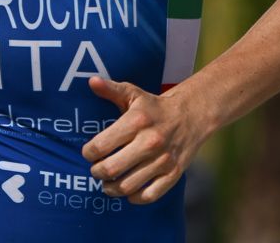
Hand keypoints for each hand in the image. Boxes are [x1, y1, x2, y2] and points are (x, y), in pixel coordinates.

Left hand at [80, 76, 206, 203]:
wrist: (191, 115)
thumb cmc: (154, 107)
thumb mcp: (133, 94)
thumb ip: (110, 89)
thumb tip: (91, 81)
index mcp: (137, 121)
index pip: (101, 146)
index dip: (89, 153)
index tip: (88, 153)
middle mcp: (150, 141)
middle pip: (111, 169)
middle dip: (97, 172)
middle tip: (96, 170)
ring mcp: (163, 160)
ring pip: (127, 186)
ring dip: (111, 189)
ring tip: (107, 184)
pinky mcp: (173, 174)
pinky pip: (149, 196)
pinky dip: (134, 198)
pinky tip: (128, 191)